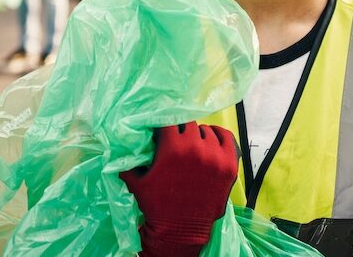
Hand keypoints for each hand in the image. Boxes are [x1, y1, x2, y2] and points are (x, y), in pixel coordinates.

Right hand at [121, 122, 238, 255]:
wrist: (181, 230)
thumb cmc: (157, 205)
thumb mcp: (137, 182)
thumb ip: (128, 161)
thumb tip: (122, 144)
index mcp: (172, 148)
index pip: (169, 121)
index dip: (164, 126)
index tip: (162, 131)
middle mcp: (195, 148)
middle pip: (188, 124)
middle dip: (180, 132)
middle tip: (176, 142)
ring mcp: (215, 156)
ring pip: (206, 131)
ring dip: (198, 136)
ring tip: (192, 146)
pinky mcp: (229, 165)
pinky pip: (226, 137)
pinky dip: (218, 136)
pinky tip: (210, 140)